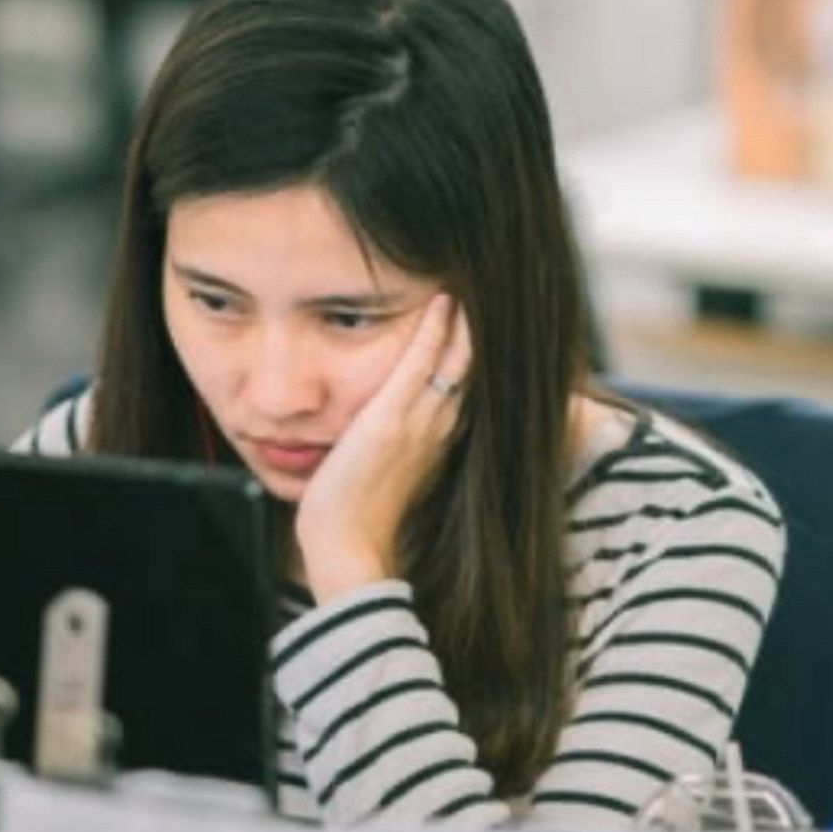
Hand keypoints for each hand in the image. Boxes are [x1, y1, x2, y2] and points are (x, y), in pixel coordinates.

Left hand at [295, 294, 472, 603]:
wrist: (346, 549)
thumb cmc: (357, 518)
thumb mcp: (386, 474)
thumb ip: (395, 448)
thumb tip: (381, 434)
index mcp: (440, 442)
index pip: (465, 384)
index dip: (475, 350)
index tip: (479, 317)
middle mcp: (440, 430)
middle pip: (472, 367)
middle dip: (481, 328)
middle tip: (486, 286)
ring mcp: (419, 424)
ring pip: (457, 360)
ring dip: (465, 320)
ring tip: (469, 282)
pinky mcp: (391, 421)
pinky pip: (421, 364)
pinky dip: (435, 331)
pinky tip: (442, 301)